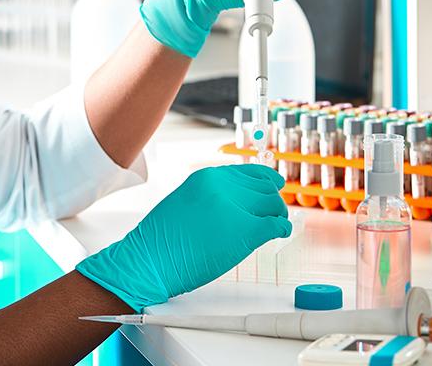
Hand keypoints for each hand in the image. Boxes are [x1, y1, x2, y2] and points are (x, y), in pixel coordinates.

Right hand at [76, 164, 290, 311]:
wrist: (150, 260)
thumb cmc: (162, 239)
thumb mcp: (185, 201)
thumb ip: (212, 196)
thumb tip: (238, 202)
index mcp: (207, 177)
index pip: (249, 172)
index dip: (266, 180)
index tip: (276, 184)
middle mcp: (221, 186)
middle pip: (265, 188)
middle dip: (272, 202)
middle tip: (275, 214)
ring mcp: (234, 207)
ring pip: (273, 205)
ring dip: (277, 215)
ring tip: (275, 226)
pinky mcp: (244, 231)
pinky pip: (275, 225)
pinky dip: (282, 229)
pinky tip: (279, 234)